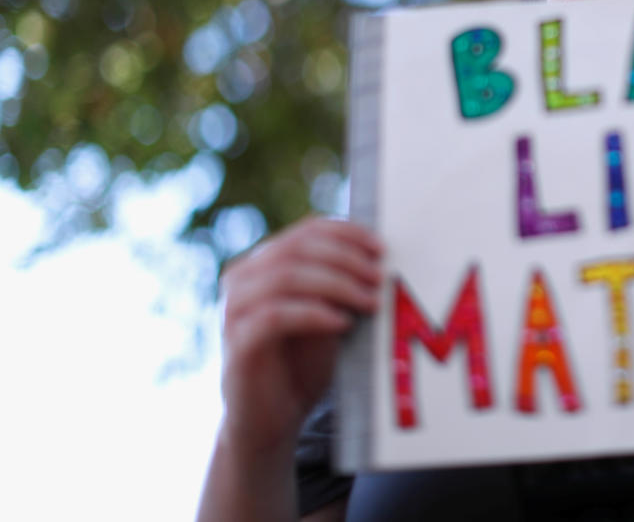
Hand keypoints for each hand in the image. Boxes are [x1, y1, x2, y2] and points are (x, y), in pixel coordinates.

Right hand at [218, 217, 382, 457]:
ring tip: (368, 301)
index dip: (346, 233)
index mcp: (264, 264)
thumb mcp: (327, 316)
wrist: (272, 421)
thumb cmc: (302, 363)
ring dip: (336, 284)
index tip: (381, 247)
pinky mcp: (237, 343)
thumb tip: (379, 260)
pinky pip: (275, 316)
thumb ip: (340, 286)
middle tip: (379, 276)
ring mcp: (234, 310)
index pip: (306, 230)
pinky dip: (314, 314)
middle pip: (297, 248)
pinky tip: (342, 324)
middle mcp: (242, 280)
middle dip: (345, 258)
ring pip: (286, 276)